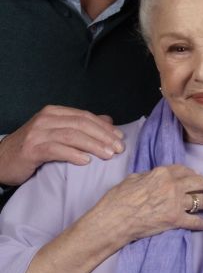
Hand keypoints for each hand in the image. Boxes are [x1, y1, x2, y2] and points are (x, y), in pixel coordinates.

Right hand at [0, 105, 125, 185]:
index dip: (104, 126)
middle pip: (81, 124)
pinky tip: (86, 161)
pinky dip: (73, 154)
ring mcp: (38, 132)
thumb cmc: (33, 147)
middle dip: (103, 136)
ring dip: (93, 145)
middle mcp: (46, 119)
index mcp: (54, 112)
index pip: (85, 116)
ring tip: (108, 155)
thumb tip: (108, 120)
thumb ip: (80, 125)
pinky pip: (56, 150)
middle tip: (118, 148)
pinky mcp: (31, 149)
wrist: (1, 161)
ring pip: (72, 136)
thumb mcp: (57, 132)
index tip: (120, 137)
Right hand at [89, 164, 202, 246]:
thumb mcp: (133, 179)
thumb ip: (149, 176)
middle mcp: (172, 185)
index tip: (199, 176)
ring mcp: (175, 202)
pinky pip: (193, 221)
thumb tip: (155, 177)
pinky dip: (201, 223)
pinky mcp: (174, 219)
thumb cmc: (117, 200)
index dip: (193, 174)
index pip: (184, 170)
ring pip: (200, 200)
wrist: (112, 221)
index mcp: (162, 173)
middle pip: (198, 183)